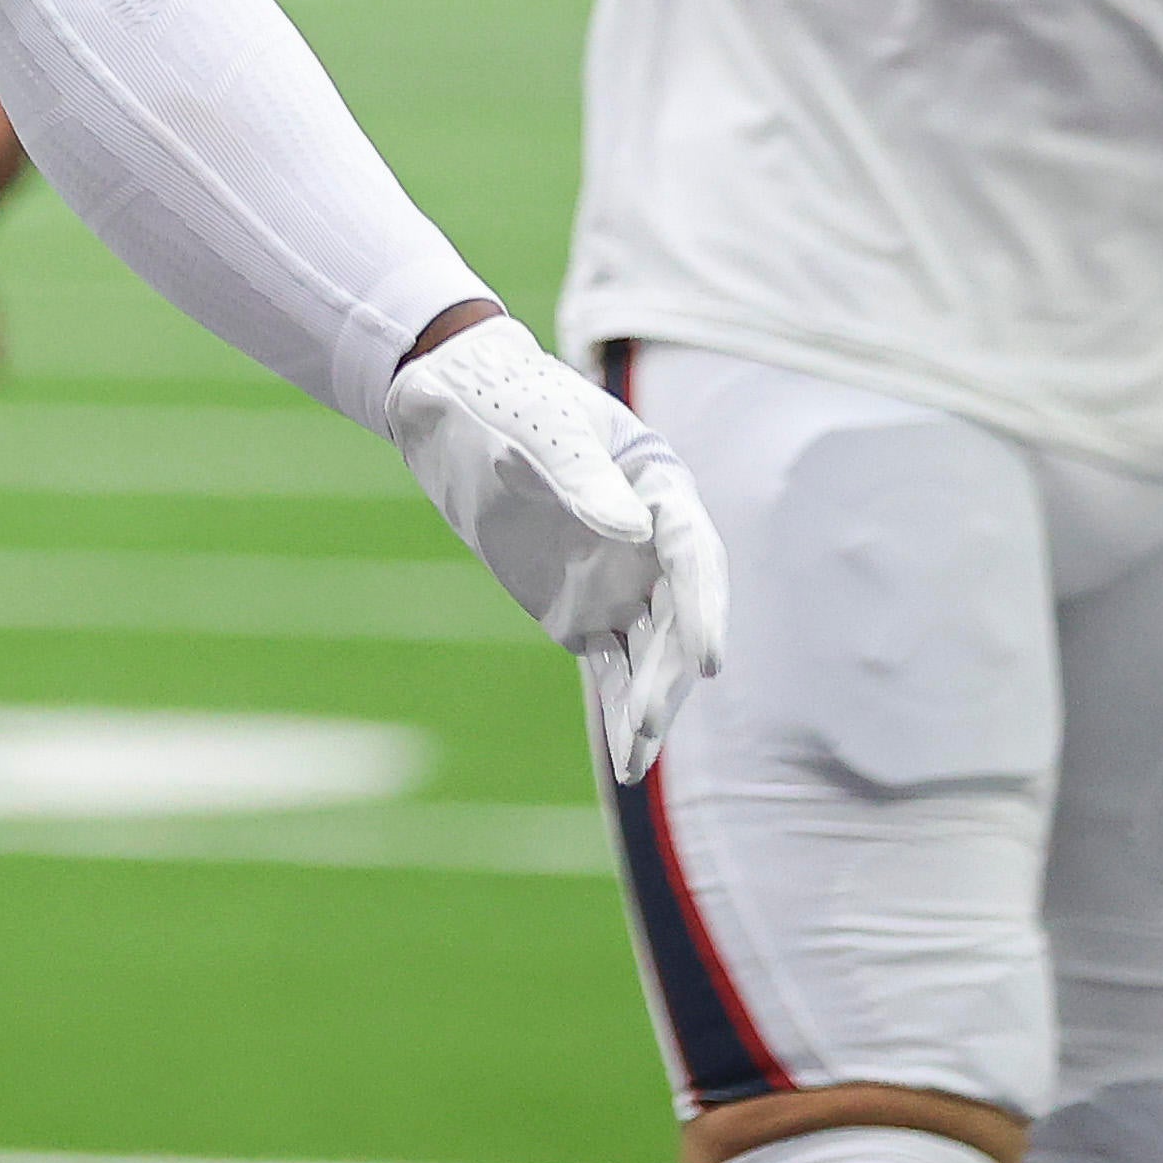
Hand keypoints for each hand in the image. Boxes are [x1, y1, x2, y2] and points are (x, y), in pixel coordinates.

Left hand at [385, 313, 726, 781]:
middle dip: (666, 675)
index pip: (693, 558)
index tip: (707, 662)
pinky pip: (613, 666)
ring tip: (638, 760)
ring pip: (649, 653)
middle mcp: (651, 544)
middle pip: (676, 619)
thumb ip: (583, 480)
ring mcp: (620, 582)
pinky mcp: (583, 612)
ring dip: (648, 704)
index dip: (704, 610)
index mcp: (659, 490)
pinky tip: (628, 759)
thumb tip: (632, 531)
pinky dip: (619, 708)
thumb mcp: (542, 433)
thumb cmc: (507, 403)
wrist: (455, 409)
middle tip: (645, 725)